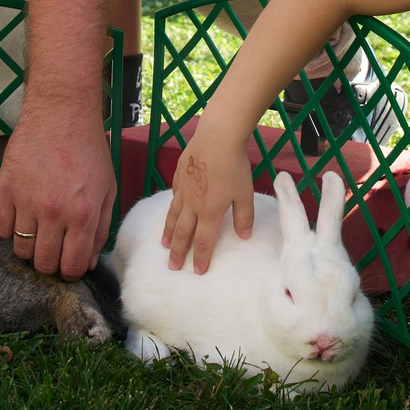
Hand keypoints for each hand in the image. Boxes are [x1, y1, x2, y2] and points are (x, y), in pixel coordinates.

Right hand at [0, 95, 117, 278]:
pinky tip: (20, 218)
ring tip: (36, 233)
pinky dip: (9, 230)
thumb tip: (88, 262)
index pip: (71, 266)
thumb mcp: (108, 189)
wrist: (61, 112)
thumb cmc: (89, 150)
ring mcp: (26, 202)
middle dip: (50, 263)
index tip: (69, 266)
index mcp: (83, 215)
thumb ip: (100, 229)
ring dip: (29, 248)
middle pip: (43, 263)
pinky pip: (1, 228)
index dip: (70, 273)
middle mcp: (54, 213)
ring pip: (21, 250)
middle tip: (53, 249)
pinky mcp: (5, 189)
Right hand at [161, 128, 253, 273]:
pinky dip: (172, 206)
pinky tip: (171, 210)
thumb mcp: (245, 194)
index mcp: (210, 212)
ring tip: (164, 244)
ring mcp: (183, 189)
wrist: (218, 137)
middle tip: (172, 266)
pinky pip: (174, 195)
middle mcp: (193, 205)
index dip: (200, 258)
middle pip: (183, 233)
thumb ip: (244, 217)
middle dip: (178, 252)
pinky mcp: (179, 175)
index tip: (197, 271)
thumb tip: (244, 237)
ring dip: (169, 232)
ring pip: (173, 216)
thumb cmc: (234, 166)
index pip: (203, 242)